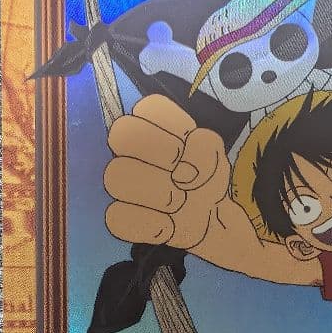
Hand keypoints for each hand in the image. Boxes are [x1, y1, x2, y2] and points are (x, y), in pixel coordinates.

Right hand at [104, 94, 229, 249]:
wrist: (209, 218)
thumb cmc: (205, 178)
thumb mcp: (216, 156)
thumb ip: (204, 149)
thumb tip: (183, 173)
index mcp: (152, 125)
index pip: (147, 107)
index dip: (170, 129)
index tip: (185, 148)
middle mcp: (129, 149)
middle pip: (121, 135)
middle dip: (162, 157)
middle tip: (185, 178)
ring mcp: (121, 183)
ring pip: (115, 176)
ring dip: (159, 193)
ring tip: (180, 203)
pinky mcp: (119, 217)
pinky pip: (117, 217)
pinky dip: (151, 224)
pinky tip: (169, 225)